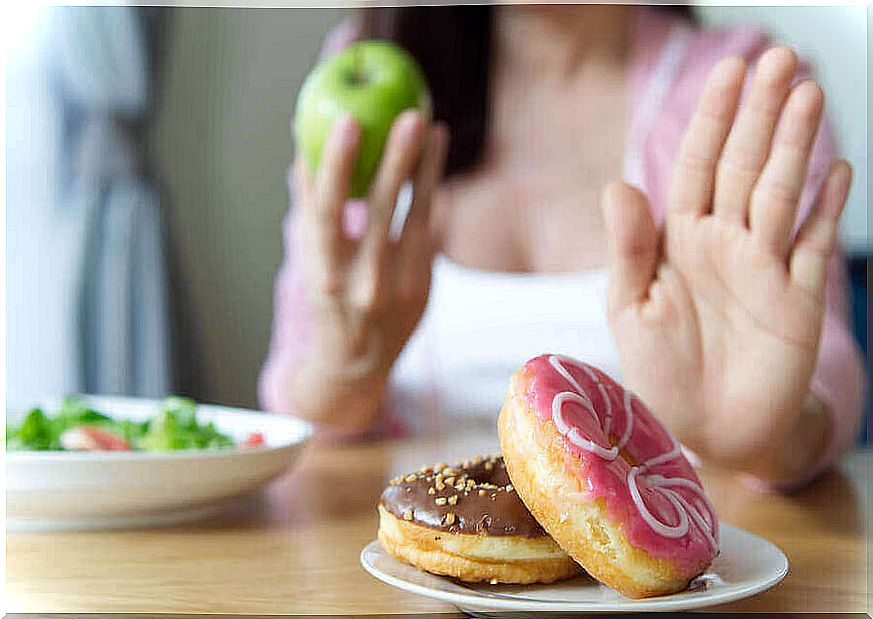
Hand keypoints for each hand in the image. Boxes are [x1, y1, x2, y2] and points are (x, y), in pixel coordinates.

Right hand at [291, 111, 448, 429]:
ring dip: (427, 170)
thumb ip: (310, 207)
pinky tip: (437, 164)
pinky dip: (435, 195)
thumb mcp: (312, 259)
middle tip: (410, 114)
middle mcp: (359, 282)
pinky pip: (431, 232)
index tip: (346, 120)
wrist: (355, 364)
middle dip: (396, 159)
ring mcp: (397, 289)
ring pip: (416, 218)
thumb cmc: (328, 299)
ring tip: (434, 127)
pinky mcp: (424, 290)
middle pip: (380, 211)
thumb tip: (301, 147)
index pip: (326, 211)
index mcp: (322, 271)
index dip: (335, 165)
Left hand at [602, 48, 851, 479]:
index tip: (727, 72)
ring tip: (806, 95)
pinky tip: (837, 168)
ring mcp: (764, 267)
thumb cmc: (658, 370)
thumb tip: (617, 184)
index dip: (712, 119)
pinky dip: (826, 207)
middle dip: (760, 114)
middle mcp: (723, 243)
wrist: (704, 430)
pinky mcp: (797, 298)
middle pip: (745, 165)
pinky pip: (814, 243)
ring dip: (795, 145)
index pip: (697, 166)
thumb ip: (629, 247)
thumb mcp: (630, 308)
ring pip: (781, 192)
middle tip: (779, 59)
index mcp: (679, 240)